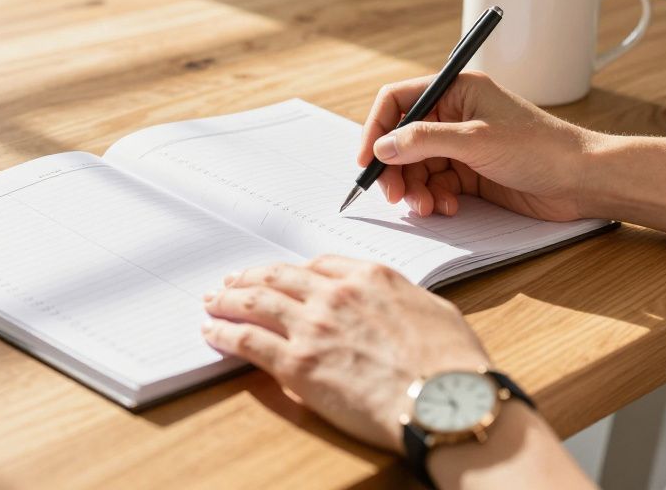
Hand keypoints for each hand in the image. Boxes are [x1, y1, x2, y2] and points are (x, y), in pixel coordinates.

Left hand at [201, 255, 489, 453]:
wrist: (445, 400)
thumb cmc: (452, 364)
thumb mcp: (434, 311)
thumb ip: (403, 301)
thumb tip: (395, 307)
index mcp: (370, 277)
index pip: (318, 265)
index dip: (293, 271)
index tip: (281, 275)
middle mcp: (335, 295)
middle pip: (279, 277)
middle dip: (251, 277)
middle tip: (233, 281)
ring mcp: (313, 326)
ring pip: (256, 301)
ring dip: (229, 299)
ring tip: (212, 301)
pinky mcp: (297, 363)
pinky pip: (249, 340)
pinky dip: (225, 333)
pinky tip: (213, 332)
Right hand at [358, 71, 596, 221]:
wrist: (582, 180)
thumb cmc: (540, 148)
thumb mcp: (476, 140)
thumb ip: (424, 141)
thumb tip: (382, 147)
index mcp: (456, 90)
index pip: (398, 101)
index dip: (376, 129)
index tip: (366, 160)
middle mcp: (455, 114)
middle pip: (403, 139)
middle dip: (395, 168)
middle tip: (394, 196)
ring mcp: (462, 144)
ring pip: (417, 166)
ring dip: (415, 188)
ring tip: (426, 207)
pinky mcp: (471, 172)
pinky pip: (436, 183)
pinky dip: (434, 198)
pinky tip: (447, 207)